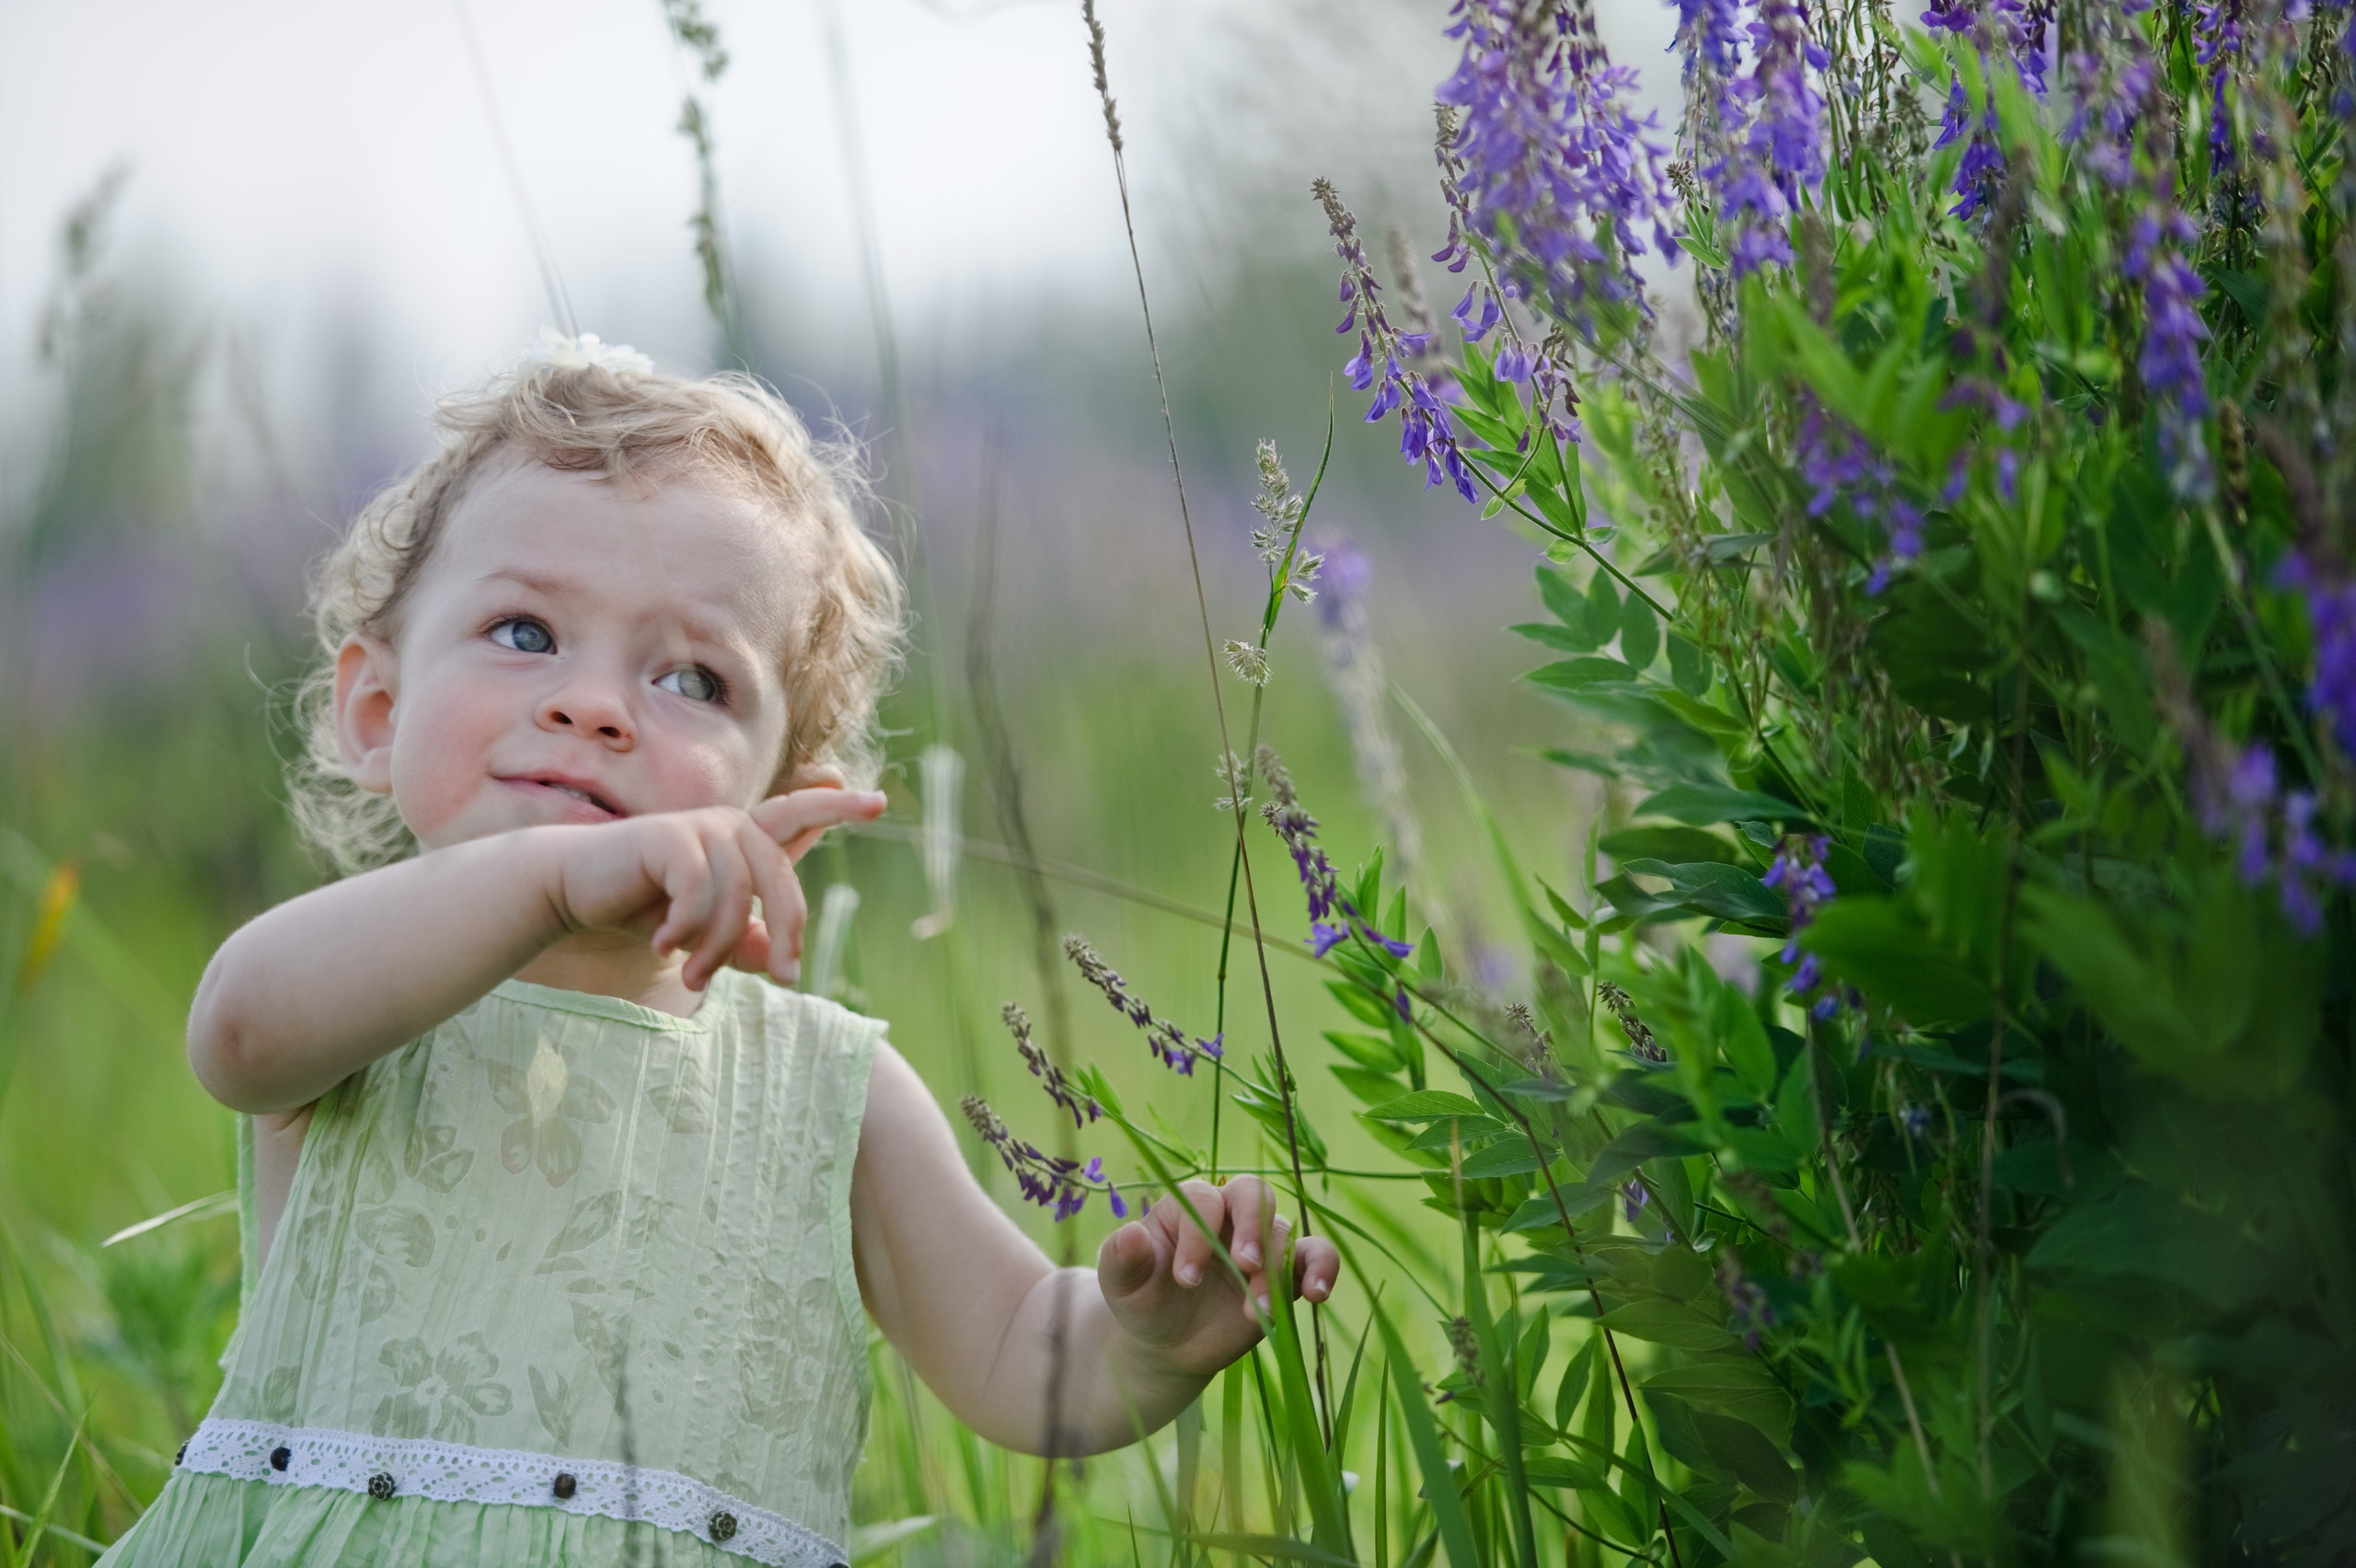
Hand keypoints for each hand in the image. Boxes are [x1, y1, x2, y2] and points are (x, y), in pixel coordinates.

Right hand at [545, 786, 885, 987]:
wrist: (575, 891)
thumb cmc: (643, 908)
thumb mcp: (701, 933)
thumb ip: (743, 942)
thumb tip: (778, 960)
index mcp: (745, 842)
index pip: (799, 818)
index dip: (838, 808)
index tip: (879, 802)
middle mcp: (731, 826)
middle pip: (783, 881)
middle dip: (788, 933)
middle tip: (785, 979)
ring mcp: (701, 827)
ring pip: (738, 898)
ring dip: (716, 948)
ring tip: (692, 978)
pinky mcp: (669, 837)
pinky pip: (699, 893)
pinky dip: (685, 930)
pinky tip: (662, 945)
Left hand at [1095, 1175, 1341, 1377]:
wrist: (1167, 1343)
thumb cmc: (1142, 1301)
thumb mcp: (1122, 1285)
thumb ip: (1122, 1258)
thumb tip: (1131, 1234)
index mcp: (1187, 1207)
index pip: (1204, 1200)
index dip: (1199, 1234)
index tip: (1186, 1280)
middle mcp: (1228, 1215)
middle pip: (1253, 1193)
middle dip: (1252, 1227)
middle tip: (1243, 1266)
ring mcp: (1260, 1243)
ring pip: (1282, 1232)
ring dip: (1275, 1269)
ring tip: (1258, 1311)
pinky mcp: (1285, 1273)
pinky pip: (1315, 1256)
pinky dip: (1323, 1268)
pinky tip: (1317, 1293)